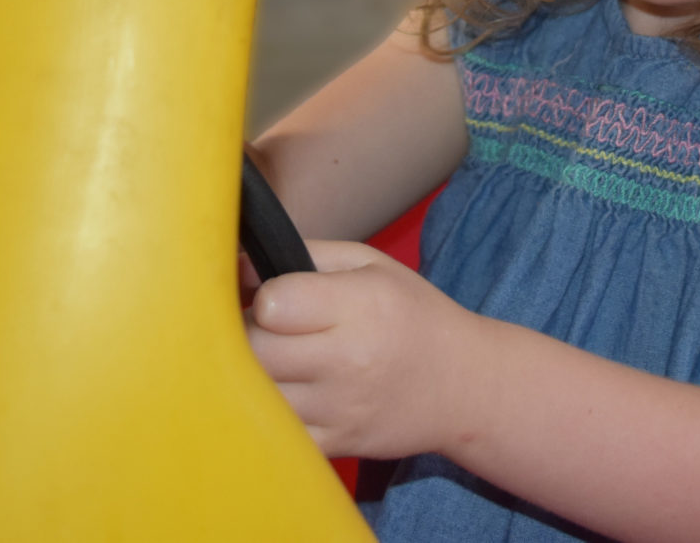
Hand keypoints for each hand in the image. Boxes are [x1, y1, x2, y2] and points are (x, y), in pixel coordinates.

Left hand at [247, 241, 490, 459]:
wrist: (464, 384)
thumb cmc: (412, 314)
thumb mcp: (370, 265)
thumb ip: (304, 255)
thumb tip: (235, 266)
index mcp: (360, 306)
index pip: (272, 304)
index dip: (263, 297)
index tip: (275, 299)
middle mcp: (350, 360)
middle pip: (256, 352)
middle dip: (248, 336)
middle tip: (266, 331)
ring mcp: (341, 410)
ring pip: (259, 395)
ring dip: (255, 376)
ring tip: (275, 361)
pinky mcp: (337, 445)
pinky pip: (278, 434)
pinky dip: (271, 416)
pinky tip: (289, 395)